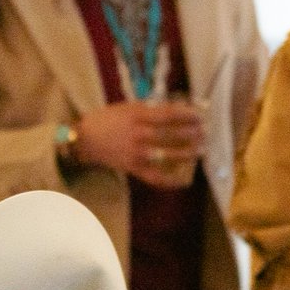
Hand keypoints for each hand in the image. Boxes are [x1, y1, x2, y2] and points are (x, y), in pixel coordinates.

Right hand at [74, 99, 205, 186]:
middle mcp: (139, 135)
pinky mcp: (133, 168)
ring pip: (166, 155)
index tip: (200, 115)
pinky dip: (169, 181)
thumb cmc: (107, 119)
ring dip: (185, 153)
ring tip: (199, 151)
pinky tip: (182, 181)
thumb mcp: (127, 107)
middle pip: (170, 134)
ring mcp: (137, 153)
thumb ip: (148, 109)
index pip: (168, 115)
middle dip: (190, 134)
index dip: (186, 115)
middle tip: (204, 133)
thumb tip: (173, 109)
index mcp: (137, 116)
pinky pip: (154, 177)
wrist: (85, 139)